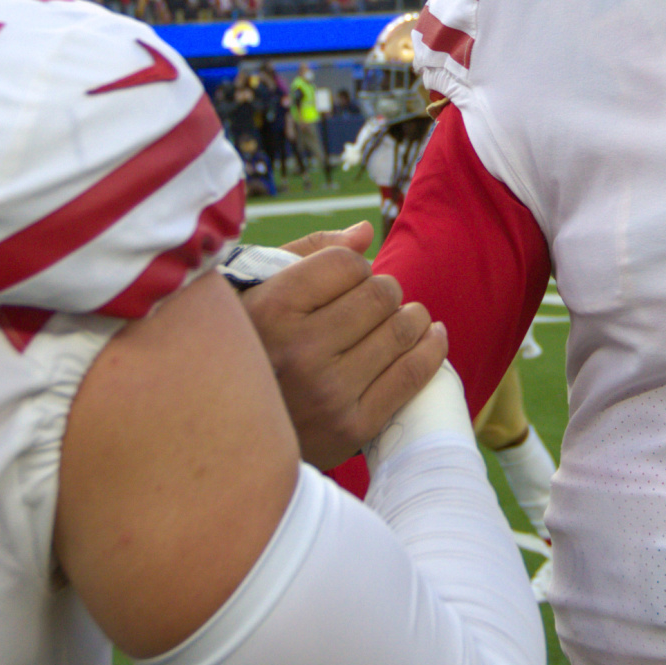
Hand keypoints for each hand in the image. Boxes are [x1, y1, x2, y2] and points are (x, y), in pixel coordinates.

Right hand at [241, 232, 445, 466]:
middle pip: (380, 294)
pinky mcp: (352, 427)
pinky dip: (431, 348)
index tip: (347, 281)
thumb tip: (365, 232)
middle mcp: (299, 350)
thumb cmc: (251, 346)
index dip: (355, 266)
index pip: (347, 263)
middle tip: (374, 303)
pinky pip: (413, 375)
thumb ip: (309, 253)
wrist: (233, 432)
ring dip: (411, 317)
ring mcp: (328, 392)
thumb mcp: (258, 291)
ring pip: (402, 330)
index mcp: (271, 309)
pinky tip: (431, 335)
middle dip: (384, 292)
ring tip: (401, 318)